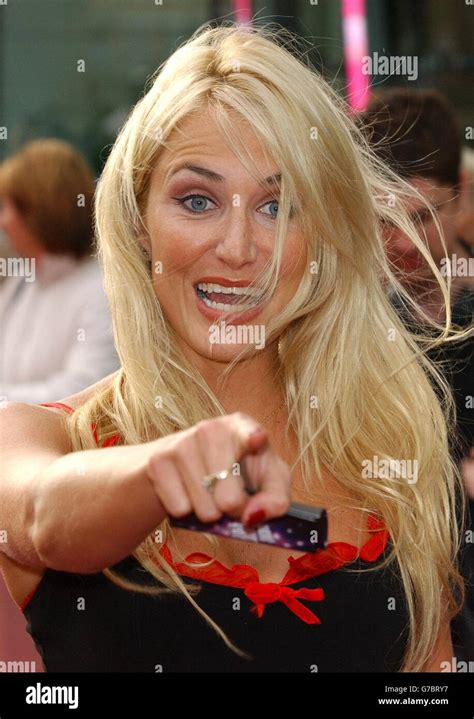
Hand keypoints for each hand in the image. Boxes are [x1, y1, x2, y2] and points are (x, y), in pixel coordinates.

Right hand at [146, 412, 291, 528]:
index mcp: (243, 427)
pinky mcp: (158, 460)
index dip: (252, 437)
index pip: (248, 431)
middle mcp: (212, 429)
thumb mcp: (269, 482)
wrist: (185, 465)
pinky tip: (187, 491)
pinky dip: (186, 511)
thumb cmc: (239, 472)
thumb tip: (252, 516)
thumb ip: (276, 500)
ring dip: (210, 512)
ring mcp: (182, 442)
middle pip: (229, 498)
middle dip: (234, 510)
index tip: (257, 439)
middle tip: (232, 498)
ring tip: (209, 493)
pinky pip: (179, 508)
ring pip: (204, 508)